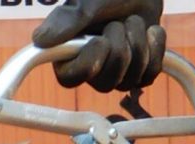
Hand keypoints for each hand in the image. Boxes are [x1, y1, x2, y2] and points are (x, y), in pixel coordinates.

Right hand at [32, 0, 165, 92]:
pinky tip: (150, 30)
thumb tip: (40, 40)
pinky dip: (154, 48)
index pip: (70, 79)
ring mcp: (115, 73)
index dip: (88, 65)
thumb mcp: (86, 2)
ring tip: (133, 21)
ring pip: (130, 80)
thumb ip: (67, 21)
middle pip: (105, 83)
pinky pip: (150, 75)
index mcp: (68, 51)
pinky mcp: (139, 72)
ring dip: (137, 44)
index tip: (101, 41)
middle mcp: (89, 67)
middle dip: (119, 49)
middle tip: (118, 23)